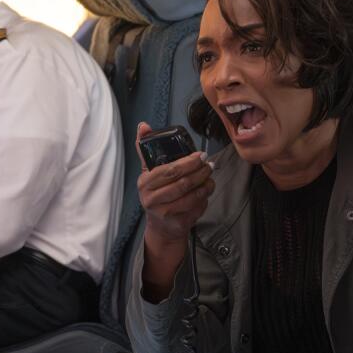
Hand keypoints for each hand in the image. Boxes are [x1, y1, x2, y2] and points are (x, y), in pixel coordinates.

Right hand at [136, 123, 213, 245]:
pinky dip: (205, 198)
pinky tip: (206, 191)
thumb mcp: (149, 173)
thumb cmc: (157, 195)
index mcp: (145, 183)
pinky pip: (196, 207)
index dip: (188, 162)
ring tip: (210, 177)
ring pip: (191, 196)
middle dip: (199, 172)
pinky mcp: (177, 223)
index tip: (200, 155)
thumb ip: (146, 150)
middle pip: (182, 183)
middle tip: (209, 164)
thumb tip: (143, 126)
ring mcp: (164, 213)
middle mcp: (151, 199)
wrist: (161, 227)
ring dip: (205, 184)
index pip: (169, 170)